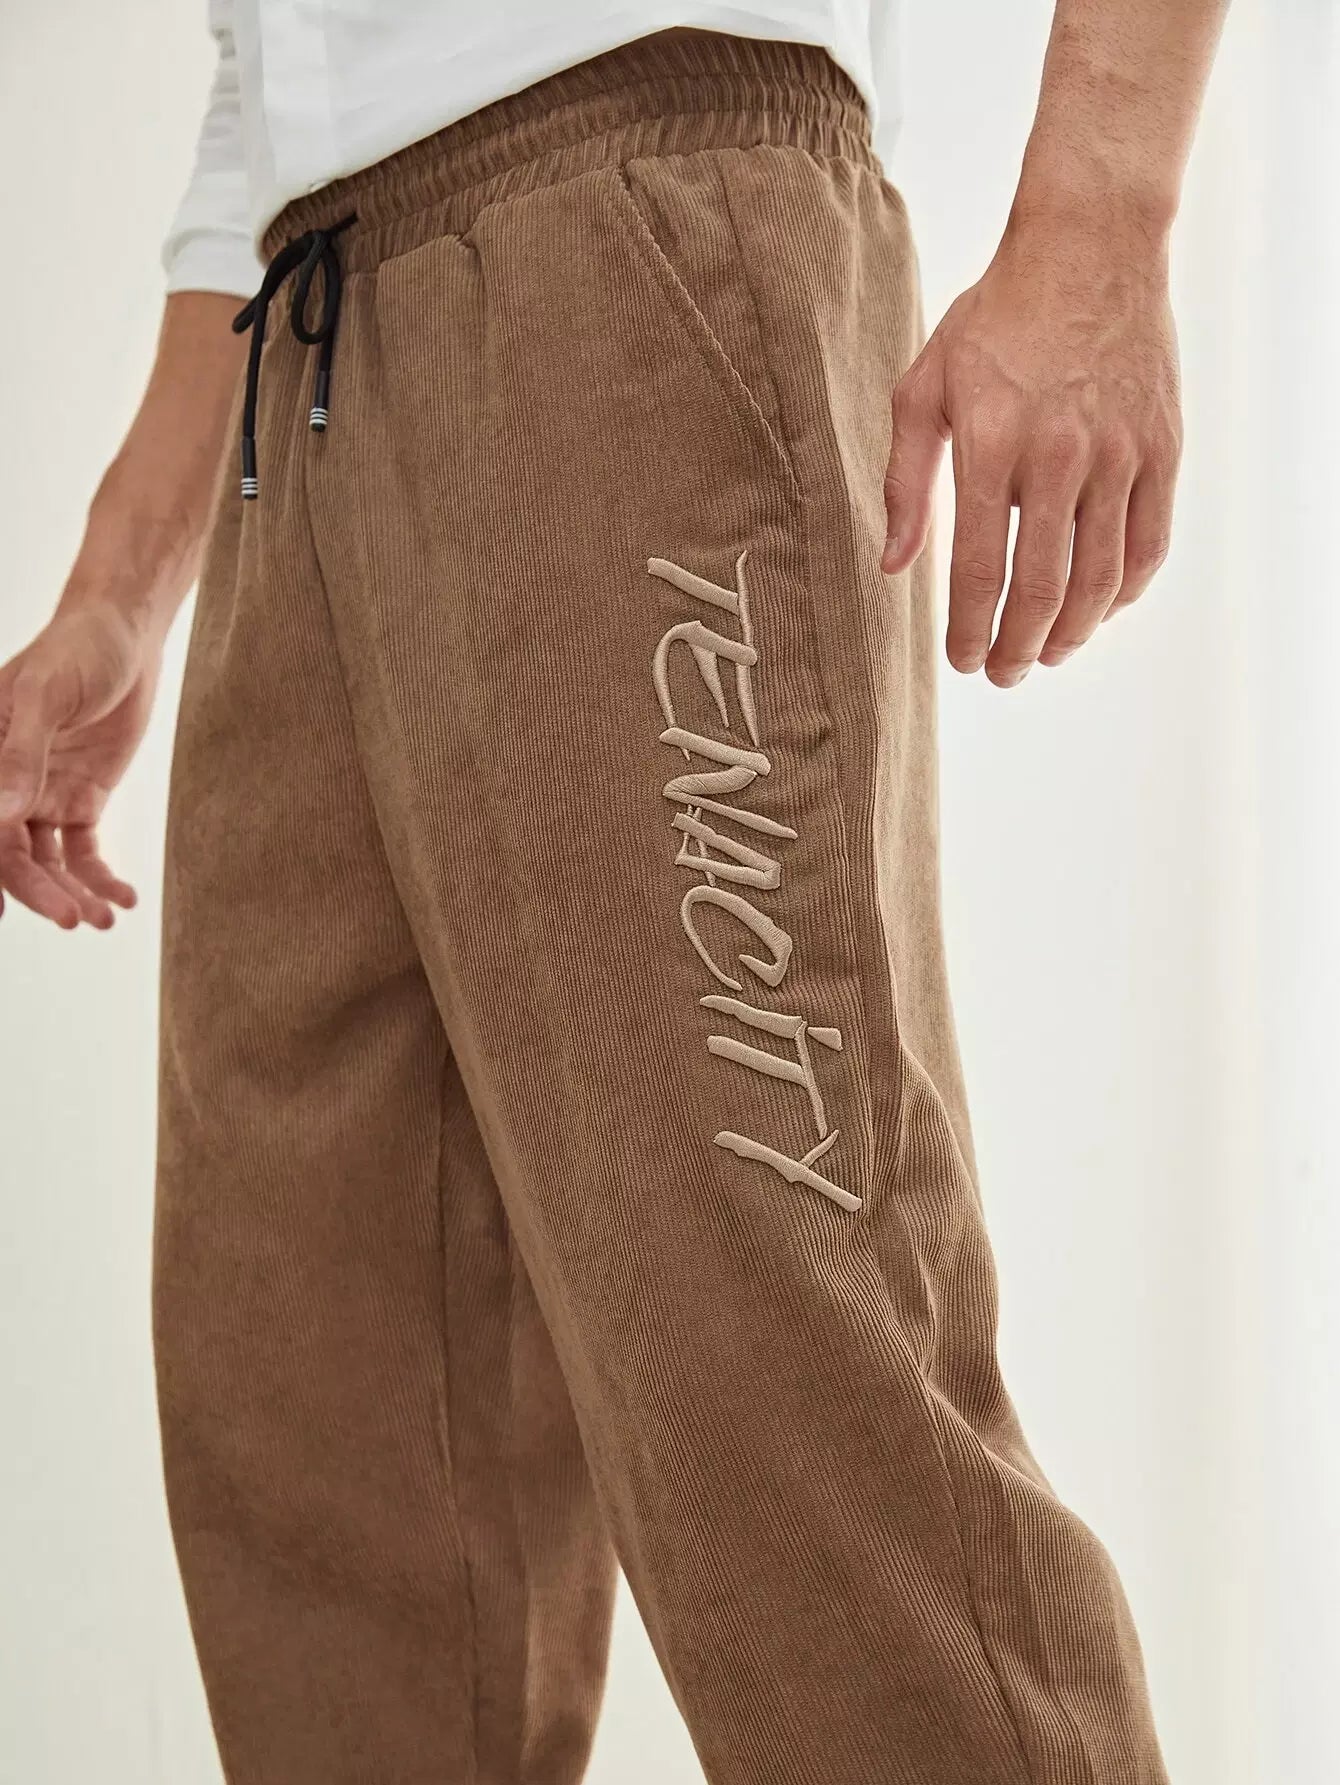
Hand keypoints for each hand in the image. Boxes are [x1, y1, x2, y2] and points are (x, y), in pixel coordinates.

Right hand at [0, 603, 161, 927]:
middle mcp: (4, 783)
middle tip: (71, 920)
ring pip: (47, 861)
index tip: (0, 914)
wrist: (124, 636)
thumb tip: (0, 815)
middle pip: (11, 853)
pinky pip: (84, 852)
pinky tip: (122, 899)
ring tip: (104, 920)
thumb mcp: (46, 695)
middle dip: (39, 891)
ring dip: (72, 893)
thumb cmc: (76, 652)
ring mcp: (41, 795)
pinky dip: (100, 879)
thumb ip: (22, 754)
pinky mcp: (82, 800)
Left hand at [882, 210, 1182, 686]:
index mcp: (992, 442)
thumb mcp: (925, 387)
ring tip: (1048, 653)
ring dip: (1072, 632)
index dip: (968, 628)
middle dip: (1019, 647)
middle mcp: (1059, 453)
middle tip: (1003, 673)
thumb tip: (894, 565)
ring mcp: (1119, 452)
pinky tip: (1098, 609)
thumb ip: (904, 481)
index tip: (960, 660)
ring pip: (1100, 577)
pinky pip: (1148, 543)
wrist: (1090, 247)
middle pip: (1042, 587)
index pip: (977, 567)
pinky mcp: (1162, 447)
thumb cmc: (995, 319)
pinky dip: (1124, 590)